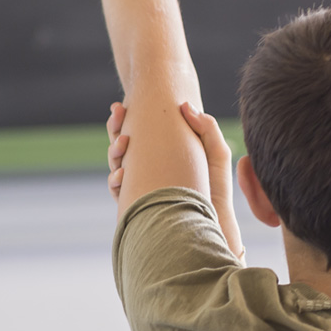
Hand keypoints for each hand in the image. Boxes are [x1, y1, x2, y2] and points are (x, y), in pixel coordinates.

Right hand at [105, 101, 244, 261]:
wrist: (212, 225)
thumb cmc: (216, 190)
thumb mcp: (216, 154)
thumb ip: (206, 127)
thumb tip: (185, 105)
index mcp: (165, 153)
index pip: (141, 131)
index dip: (128, 117)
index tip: (123, 105)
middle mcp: (149, 168)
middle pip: (123, 143)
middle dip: (115, 127)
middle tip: (118, 112)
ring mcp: (141, 186)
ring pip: (116, 164)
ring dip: (114, 150)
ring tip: (124, 142)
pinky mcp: (137, 204)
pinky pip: (118, 191)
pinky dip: (116, 180)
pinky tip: (123, 174)